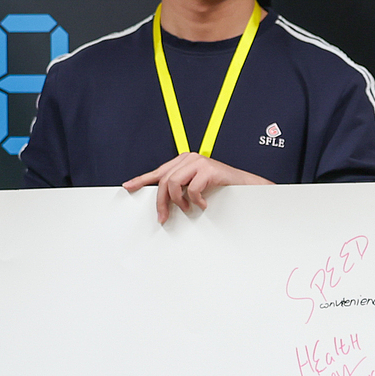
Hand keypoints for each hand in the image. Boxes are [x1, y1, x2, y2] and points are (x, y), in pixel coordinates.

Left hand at [122, 154, 269, 223]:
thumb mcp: (196, 187)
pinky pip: (191, 189)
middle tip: (163, 217)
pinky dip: (195, 201)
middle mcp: (189, 158)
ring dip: (179, 202)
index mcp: (184, 161)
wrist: (246, 186)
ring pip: (173, 184)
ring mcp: (199, 162)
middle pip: (163, 180)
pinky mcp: (208, 169)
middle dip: (161, 202)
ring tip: (188, 208)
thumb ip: (181, 188)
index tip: (129, 186)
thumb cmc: (222, 188)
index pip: (159, 171)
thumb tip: (163, 202)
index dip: (142, 179)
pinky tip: (203, 204)